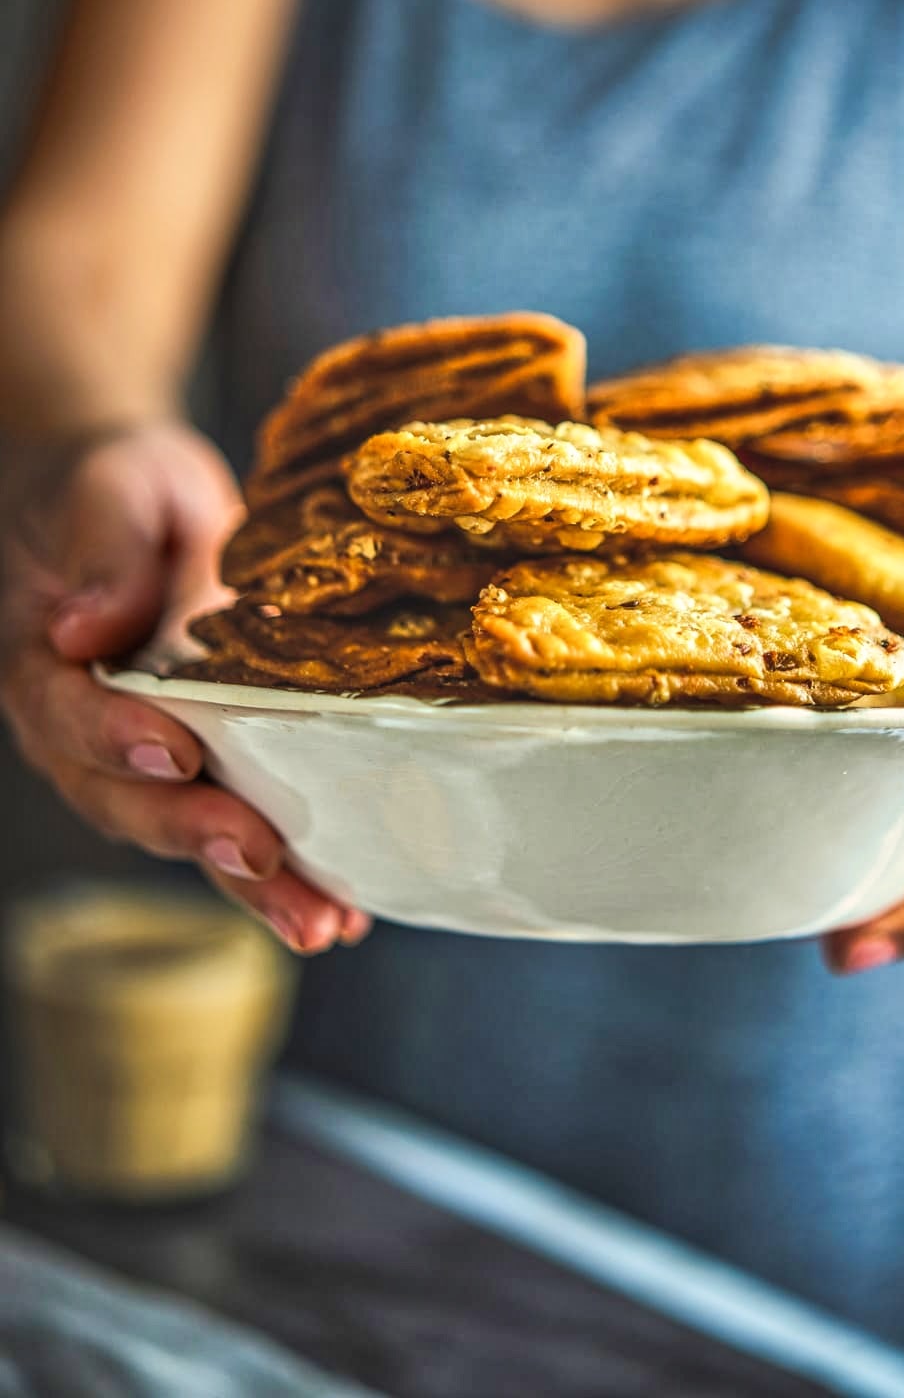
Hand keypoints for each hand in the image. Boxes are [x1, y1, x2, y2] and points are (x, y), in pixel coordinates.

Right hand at [0, 422, 371, 954]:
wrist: (139, 506)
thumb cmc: (116, 488)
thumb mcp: (110, 488)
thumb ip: (104, 549)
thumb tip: (82, 626)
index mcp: (47, 666)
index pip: (70, 716)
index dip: (116, 739)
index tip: (173, 749)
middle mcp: (91, 732)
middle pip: (130, 800)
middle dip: (197, 835)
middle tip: (260, 856)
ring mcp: (154, 756)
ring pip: (192, 833)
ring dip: (255, 886)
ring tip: (320, 924)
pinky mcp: (214, 763)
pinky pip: (241, 827)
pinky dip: (289, 875)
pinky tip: (346, 912)